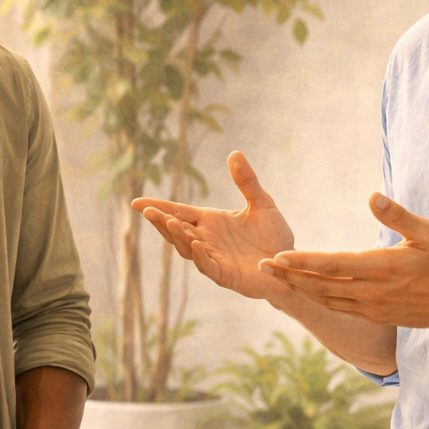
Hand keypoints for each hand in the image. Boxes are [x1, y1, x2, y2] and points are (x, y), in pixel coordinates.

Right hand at [131, 151, 298, 304]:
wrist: (292, 265)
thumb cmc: (274, 236)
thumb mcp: (262, 203)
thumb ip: (247, 181)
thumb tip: (234, 153)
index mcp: (211, 221)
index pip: (179, 212)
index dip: (158, 208)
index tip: (136, 202)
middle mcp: (207, 239)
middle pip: (177, 230)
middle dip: (161, 221)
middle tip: (146, 211)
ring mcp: (214, 258)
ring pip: (187, 248)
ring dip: (177, 236)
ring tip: (169, 221)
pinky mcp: (226, 275)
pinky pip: (208, 266)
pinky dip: (201, 256)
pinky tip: (197, 244)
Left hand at [261, 192, 428, 327]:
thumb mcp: (427, 233)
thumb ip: (397, 215)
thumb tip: (372, 196)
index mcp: (381, 268)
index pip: (332, 265)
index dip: (302, 262)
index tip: (276, 257)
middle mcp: (373, 292)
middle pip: (321, 285)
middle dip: (289, 277)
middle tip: (261, 268)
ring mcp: (373, 308)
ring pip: (327, 300)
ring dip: (299, 289)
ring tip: (275, 278)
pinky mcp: (376, 317)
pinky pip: (340, 309)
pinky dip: (318, 300)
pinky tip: (305, 292)